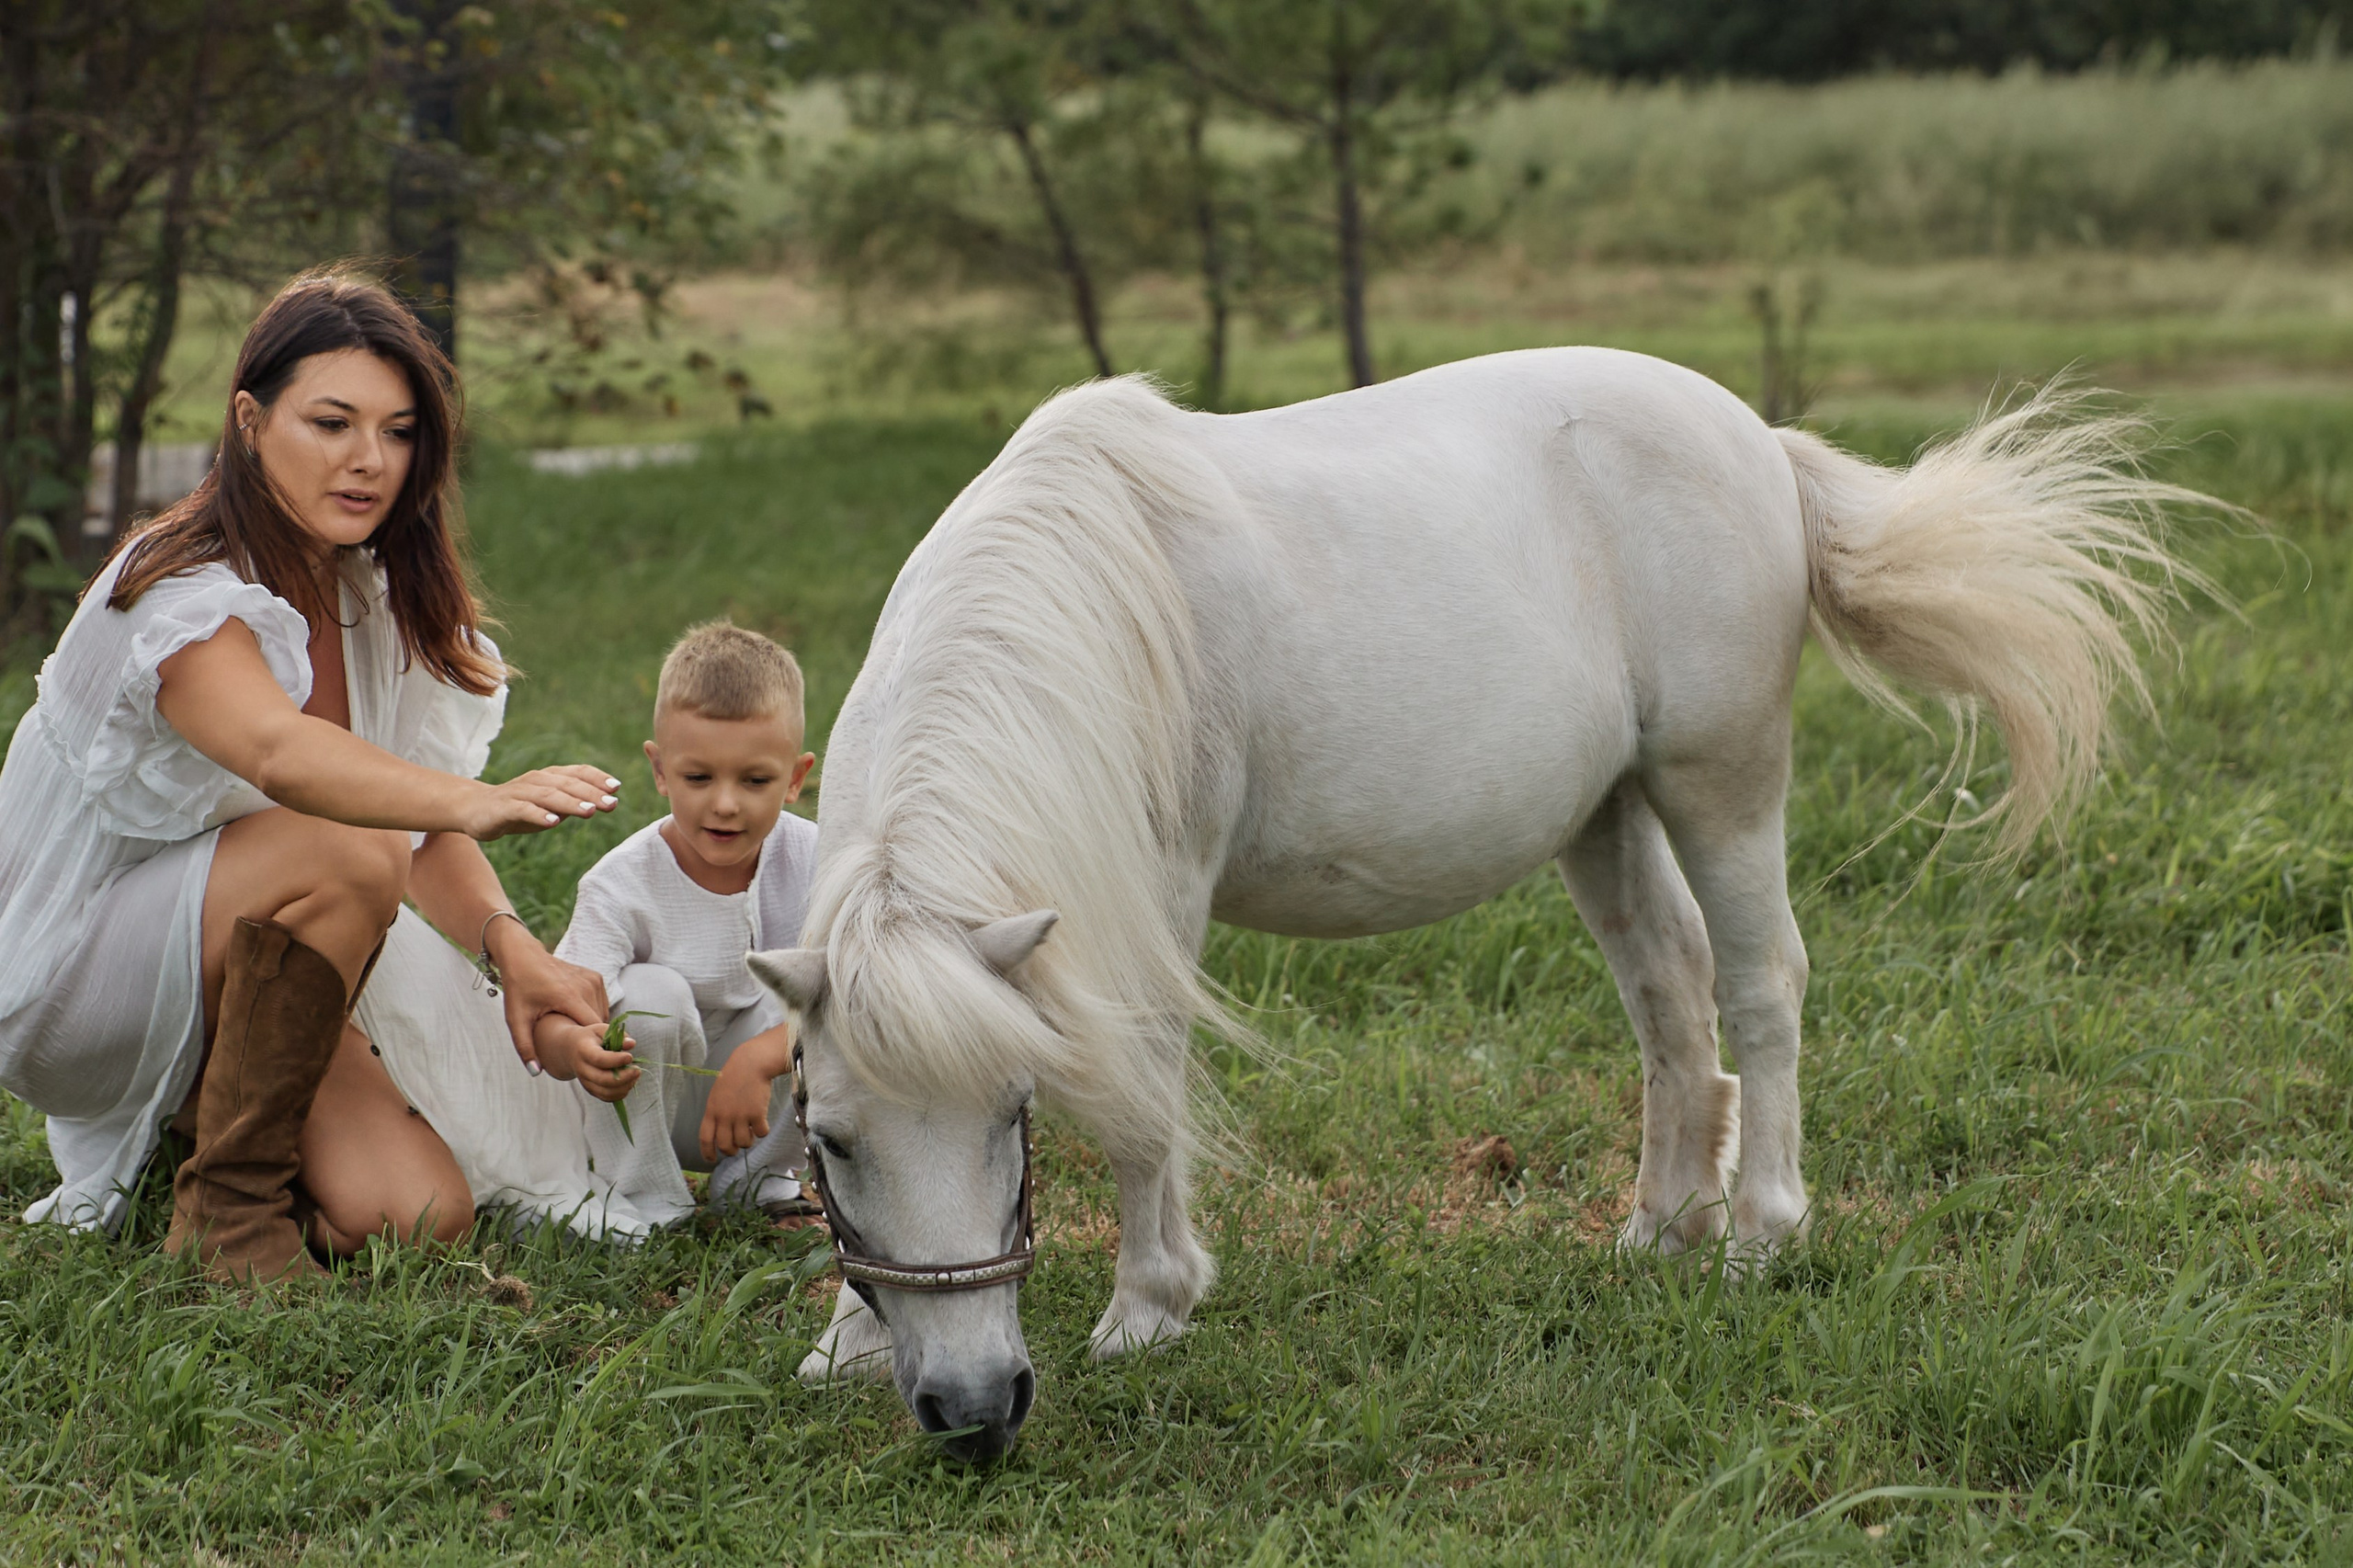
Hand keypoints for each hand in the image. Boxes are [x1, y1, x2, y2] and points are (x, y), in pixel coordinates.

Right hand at [460, 765, 621, 841]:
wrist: (474, 809)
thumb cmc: (518, 808)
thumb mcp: (548, 806)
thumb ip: (571, 804)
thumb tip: (600, 803)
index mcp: (549, 777)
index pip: (577, 773)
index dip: (597, 778)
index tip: (617, 787)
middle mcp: (536, 780)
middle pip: (567, 784)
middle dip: (591, 793)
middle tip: (612, 804)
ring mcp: (519, 792)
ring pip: (548, 795)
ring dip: (570, 802)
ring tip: (590, 811)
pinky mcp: (503, 807)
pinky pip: (522, 809)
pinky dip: (538, 814)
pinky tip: (553, 822)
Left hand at [492, 927, 608, 1071]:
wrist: (523, 955)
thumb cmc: (518, 988)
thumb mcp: (516, 1018)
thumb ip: (525, 1047)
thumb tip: (536, 1072)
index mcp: (569, 996)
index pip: (595, 1029)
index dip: (594, 1046)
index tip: (588, 1061)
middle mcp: (586, 986)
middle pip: (600, 1024)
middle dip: (592, 1039)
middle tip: (578, 1051)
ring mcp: (593, 979)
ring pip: (603, 1014)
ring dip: (593, 1028)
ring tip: (577, 1037)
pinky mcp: (596, 976)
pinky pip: (601, 1004)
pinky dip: (593, 1014)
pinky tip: (577, 1020)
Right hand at [533, 1013, 641, 1102]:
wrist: (571, 1050)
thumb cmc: (591, 1038)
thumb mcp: (602, 1030)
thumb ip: (618, 1035)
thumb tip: (631, 1044)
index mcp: (584, 1050)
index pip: (599, 1059)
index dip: (616, 1060)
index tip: (630, 1057)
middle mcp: (582, 1068)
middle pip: (602, 1079)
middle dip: (624, 1077)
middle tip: (637, 1070)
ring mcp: (585, 1081)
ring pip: (605, 1092)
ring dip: (624, 1086)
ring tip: (635, 1075)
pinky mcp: (590, 1090)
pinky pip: (606, 1097)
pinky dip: (620, 1093)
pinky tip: (629, 1082)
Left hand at [700, 1025, 794, 1161]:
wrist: (751, 1064)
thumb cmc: (734, 1077)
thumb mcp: (717, 1095)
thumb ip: (717, 1114)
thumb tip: (722, 1134)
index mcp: (711, 1111)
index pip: (705, 1138)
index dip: (707, 1152)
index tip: (711, 1160)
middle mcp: (724, 1116)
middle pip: (725, 1145)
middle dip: (731, 1151)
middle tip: (736, 1148)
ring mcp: (741, 1115)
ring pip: (743, 1143)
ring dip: (747, 1142)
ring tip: (749, 1133)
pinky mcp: (757, 1113)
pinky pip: (760, 1133)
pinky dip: (762, 1132)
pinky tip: (762, 1124)